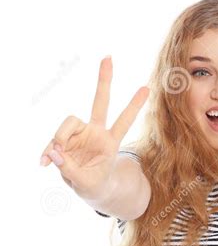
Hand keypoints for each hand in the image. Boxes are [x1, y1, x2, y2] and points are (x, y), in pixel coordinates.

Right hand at [39, 56, 148, 199]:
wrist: (89, 188)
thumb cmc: (94, 184)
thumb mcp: (85, 183)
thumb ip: (69, 169)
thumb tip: (54, 151)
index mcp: (110, 142)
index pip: (124, 121)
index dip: (133, 107)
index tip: (146, 89)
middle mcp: (96, 132)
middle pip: (100, 102)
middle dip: (104, 81)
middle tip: (109, 57)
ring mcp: (80, 133)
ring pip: (67, 125)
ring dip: (60, 139)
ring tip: (56, 158)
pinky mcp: (65, 139)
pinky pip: (53, 141)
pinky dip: (48, 153)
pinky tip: (43, 163)